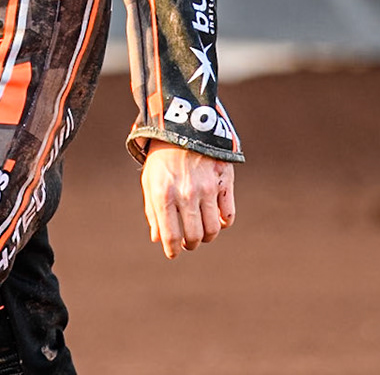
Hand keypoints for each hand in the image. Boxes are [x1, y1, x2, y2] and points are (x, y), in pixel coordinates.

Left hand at [141, 140, 234, 259]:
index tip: (173, 253)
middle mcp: (186, 194)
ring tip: (201, 232)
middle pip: (194, 237)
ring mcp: (207, 189)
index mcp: (164, 194)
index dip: (172, 250)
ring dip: (206, 237)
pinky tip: (215, 219)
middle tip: (187, 242)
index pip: (171, 236)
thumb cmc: (162, 157)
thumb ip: (153, 211)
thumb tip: (158, 239)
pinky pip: (228, 216)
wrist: (184, 127)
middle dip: (190, 245)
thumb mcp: (150, 181)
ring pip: (212, 230)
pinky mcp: (224, 182)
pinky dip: (223, 223)